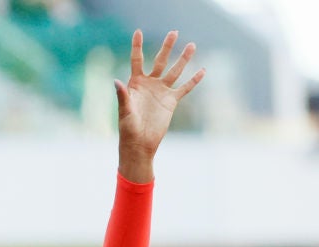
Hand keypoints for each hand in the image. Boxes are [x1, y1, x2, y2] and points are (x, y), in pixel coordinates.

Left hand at [116, 30, 204, 178]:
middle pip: (159, 61)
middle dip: (167, 47)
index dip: (137, 46)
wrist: (140, 144)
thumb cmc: (128, 129)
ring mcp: (161, 92)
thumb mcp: (124, 111)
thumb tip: (116, 81)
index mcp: (135, 84)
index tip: (138, 31)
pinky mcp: (171, 101)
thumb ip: (122, 95)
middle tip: (174, 32)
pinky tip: (203, 70)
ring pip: (175, 71)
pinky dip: (194, 80)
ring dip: (184, 59)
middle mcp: (149, 84)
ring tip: (192, 45)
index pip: (137, 60)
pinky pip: (185, 88)